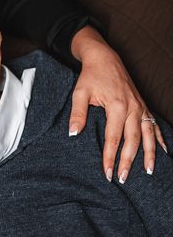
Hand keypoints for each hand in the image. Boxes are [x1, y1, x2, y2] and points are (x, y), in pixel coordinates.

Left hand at [70, 26, 165, 182]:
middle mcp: (132, 108)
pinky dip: (159, 139)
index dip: (110, 157)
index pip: (113, 138)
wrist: (105, 58)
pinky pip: (154, 125)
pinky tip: (163, 152)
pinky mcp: (143, 105)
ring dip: (149, 154)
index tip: (107, 173)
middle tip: (122, 178)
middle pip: (132, 140)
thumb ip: (77, 114)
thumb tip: (73, 134)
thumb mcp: (79, 93)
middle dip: (128, 161)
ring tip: (148, 172)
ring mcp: (141, 107)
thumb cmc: (91, 76)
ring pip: (148, 135)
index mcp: (116, 106)